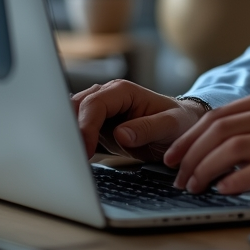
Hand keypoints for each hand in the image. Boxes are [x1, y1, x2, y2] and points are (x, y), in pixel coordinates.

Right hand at [71, 80, 205, 160]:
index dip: (85, 127)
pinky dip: (73, 141)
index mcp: (123, 91)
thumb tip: (121, 134)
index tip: (85, 151)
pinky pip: (77, 130)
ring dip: (68, 135)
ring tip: (69, 158)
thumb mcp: (171, 126)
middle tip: (69, 157)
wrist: (182, 127)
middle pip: (75, 108)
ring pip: (71, 117)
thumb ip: (148, 128)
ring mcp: (101, 110)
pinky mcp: (98, 126)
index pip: (94, 104)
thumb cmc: (179, 122)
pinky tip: (73, 157)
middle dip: (69, 130)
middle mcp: (108, 96)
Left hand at [163, 83, 249, 203]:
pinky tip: (222, 190)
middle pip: (219, 128)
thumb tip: (224, 148)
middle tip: (176, 174)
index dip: (192, 136)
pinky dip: (233, 180)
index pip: (221, 113)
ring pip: (231, 147)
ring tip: (194, 187)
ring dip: (204, 169)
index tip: (175, 154)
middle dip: (190, 153)